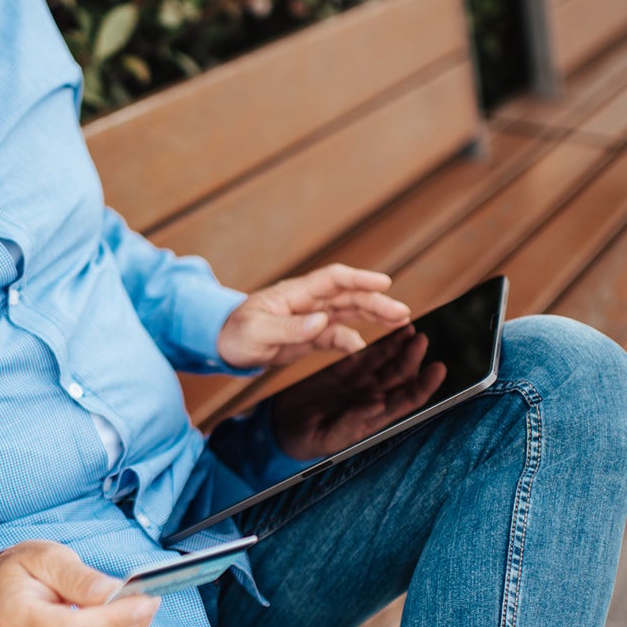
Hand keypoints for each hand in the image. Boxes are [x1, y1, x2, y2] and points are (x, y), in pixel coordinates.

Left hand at [216, 264, 411, 369]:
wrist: (225, 346)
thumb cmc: (236, 332)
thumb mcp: (258, 331)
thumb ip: (289, 327)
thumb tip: (320, 321)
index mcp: (295, 292)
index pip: (333, 279)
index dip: (359, 279)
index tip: (383, 283)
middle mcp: (308, 302)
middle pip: (348, 296)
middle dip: (376, 301)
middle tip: (402, 312)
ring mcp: (311, 318)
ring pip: (348, 313)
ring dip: (373, 316)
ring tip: (400, 322)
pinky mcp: (310, 336)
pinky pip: (336, 336)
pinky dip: (352, 340)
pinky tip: (365, 347)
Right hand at [269, 325, 447, 459]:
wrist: (278, 428)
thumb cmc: (304, 441)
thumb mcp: (328, 438)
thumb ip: (352, 424)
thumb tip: (378, 405)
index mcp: (373, 417)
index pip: (407, 400)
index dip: (425, 385)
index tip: (438, 368)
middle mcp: (370, 397)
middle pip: (400, 375)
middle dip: (412, 357)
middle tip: (419, 338)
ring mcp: (357, 382)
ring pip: (385, 360)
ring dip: (398, 345)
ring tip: (406, 327)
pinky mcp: (341, 370)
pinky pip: (363, 352)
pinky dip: (374, 341)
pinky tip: (382, 327)